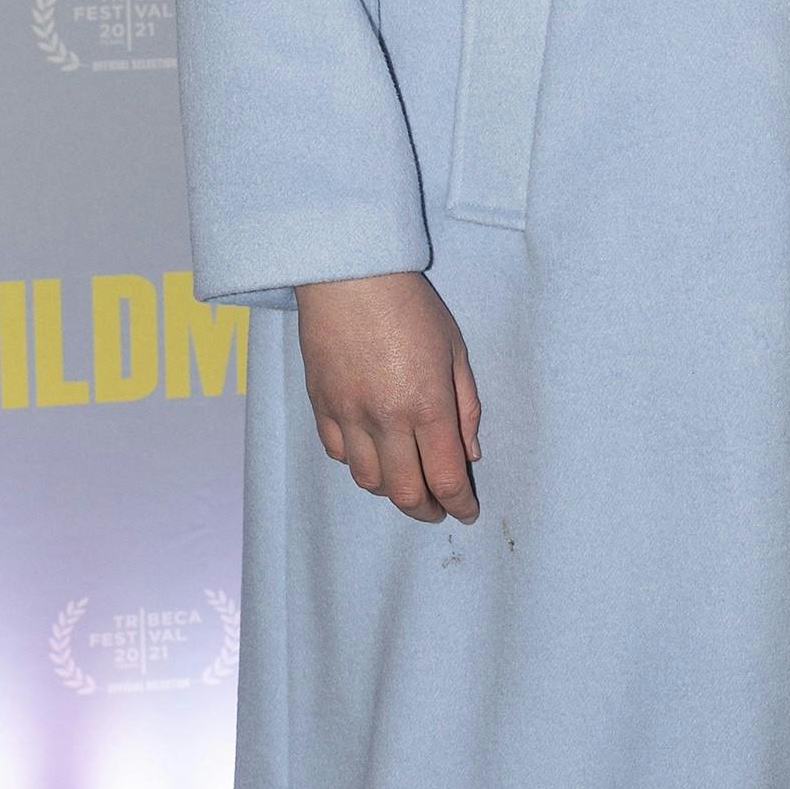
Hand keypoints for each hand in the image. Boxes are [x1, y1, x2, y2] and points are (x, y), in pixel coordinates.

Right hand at [295, 272, 481, 522]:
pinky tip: (374, 456)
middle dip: (427, 511)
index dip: (460, 504)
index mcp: (427, 405)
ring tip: (407, 484)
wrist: (349, 276)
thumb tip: (469, 453)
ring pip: (368, 481)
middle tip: (439, 509)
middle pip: (405, 493)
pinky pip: (338, 455)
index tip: (467, 511)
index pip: (445, 477)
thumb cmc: (410, 306)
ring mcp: (348, 415)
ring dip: (392, 491)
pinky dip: (359, 465)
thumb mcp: (455, 351)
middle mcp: (385, 419)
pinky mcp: (321, 406)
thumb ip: (466, 407)